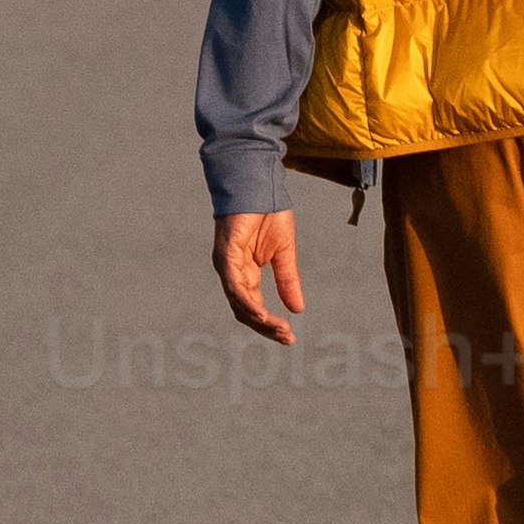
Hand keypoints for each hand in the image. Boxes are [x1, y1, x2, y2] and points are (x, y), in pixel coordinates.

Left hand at [216, 204, 306, 348]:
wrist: (260, 185)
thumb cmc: (269, 214)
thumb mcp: (285, 253)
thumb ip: (288, 280)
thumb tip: (297, 309)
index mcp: (246, 274)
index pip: (254, 308)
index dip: (270, 324)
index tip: (289, 337)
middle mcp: (233, 274)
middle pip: (244, 311)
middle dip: (266, 327)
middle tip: (286, 338)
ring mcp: (226, 265)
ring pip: (238, 302)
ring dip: (258, 319)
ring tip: (278, 329)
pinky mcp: (225, 254)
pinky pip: (233, 284)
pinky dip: (246, 301)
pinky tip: (261, 312)